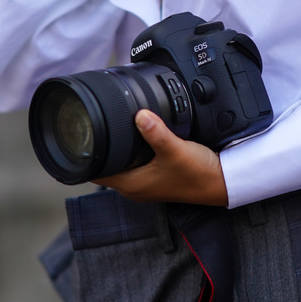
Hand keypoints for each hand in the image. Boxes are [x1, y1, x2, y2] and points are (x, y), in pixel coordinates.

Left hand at [93, 109, 228, 206]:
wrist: (222, 183)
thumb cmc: (198, 174)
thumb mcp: (175, 150)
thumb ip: (156, 133)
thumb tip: (139, 115)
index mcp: (132, 184)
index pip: (94, 172)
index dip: (84, 156)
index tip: (78, 136)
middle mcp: (135, 187)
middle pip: (105, 166)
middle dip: (98, 148)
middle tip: (93, 124)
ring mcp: (146, 182)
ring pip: (121, 163)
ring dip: (115, 149)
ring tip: (111, 127)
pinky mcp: (157, 176)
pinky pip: (135, 162)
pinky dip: (132, 151)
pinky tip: (137, 136)